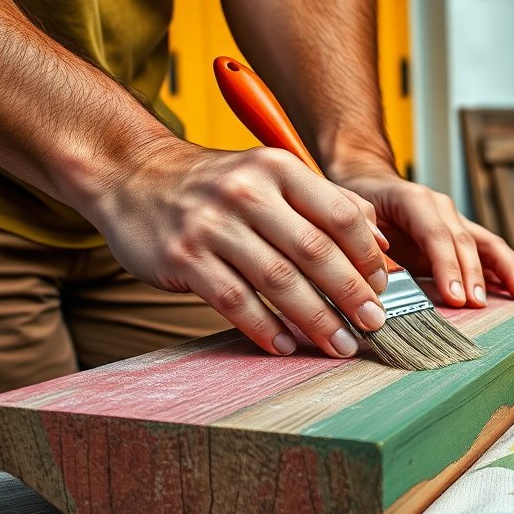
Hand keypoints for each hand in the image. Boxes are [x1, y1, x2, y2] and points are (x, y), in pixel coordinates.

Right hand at [82, 138, 390, 357]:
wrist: (131, 175)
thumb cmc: (213, 184)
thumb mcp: (270, 175)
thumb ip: (326, 203)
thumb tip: (381, 243)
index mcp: (278, 169)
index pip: (340, 215)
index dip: (367, 257)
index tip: (382, 289)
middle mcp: (247, 192)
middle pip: (314, 250)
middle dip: (351, 294)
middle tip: (374, 324)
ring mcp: (212, 224)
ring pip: (277, 280)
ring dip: (315, 319)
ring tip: (339, 344)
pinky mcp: (183, 256)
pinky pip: (233, 300)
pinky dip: (264, 327)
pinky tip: (285, 345)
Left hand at [329, 162, 513, 307]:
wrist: (370, 180)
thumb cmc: (359, 200)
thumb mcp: (352, 210)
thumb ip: (365, 232)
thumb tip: (378, 259)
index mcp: (414, 199)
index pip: (436, 236)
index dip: (447, 267)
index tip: (455, 298)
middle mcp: (441, 207)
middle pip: (466, 242)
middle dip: (475, 275)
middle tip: (479, 304)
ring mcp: (455, 219)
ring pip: (487, 243)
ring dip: (506, 270)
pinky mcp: (461, 233)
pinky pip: (489, 250)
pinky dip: (509, 267)